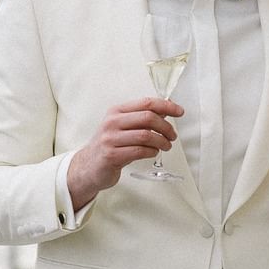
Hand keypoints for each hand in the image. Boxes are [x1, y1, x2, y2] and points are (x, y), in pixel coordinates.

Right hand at [68, 98, 183, 207]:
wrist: (89, 166)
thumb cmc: (109, 145)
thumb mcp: (123, 126)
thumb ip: (142, 118)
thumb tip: (167, 108)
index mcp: (116, 111)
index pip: (146, 102)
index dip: (166, 106)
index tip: (179, 111)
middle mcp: (112, 122)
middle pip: (148, 118)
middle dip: (166, 127)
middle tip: (172, 135)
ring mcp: (110, 139)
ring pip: (146, 136)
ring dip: (162, 141)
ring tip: (166, 146)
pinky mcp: (112, 155)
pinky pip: (140, 151)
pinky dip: (152, 151)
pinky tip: (153, 152)